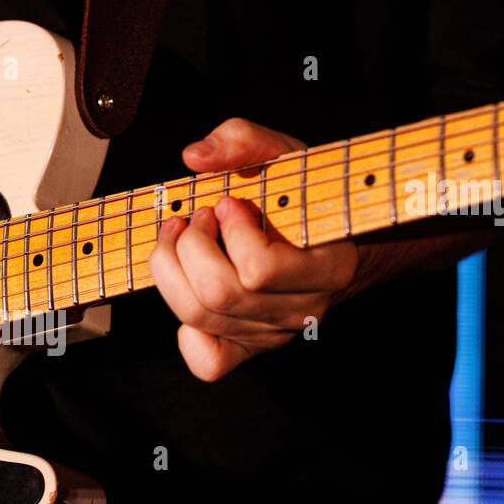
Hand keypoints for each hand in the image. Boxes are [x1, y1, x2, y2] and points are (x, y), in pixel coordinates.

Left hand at [148, 118, 357, 380]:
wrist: (330, 237)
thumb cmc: (304, 195)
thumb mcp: (284, 155)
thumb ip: (243, 140)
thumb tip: (195, 157)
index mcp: (326, 267)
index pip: (260, 269)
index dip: (230, 232)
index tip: (227, 203)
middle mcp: (302, 309)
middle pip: (219, 296)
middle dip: (189, 247)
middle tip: (195, 218)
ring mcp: (274, 333)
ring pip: (200, 318)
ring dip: (173, 271)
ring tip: (182, 239)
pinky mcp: (249, 348)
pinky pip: (208, 362)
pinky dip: (185, 332)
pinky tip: (190, 292)